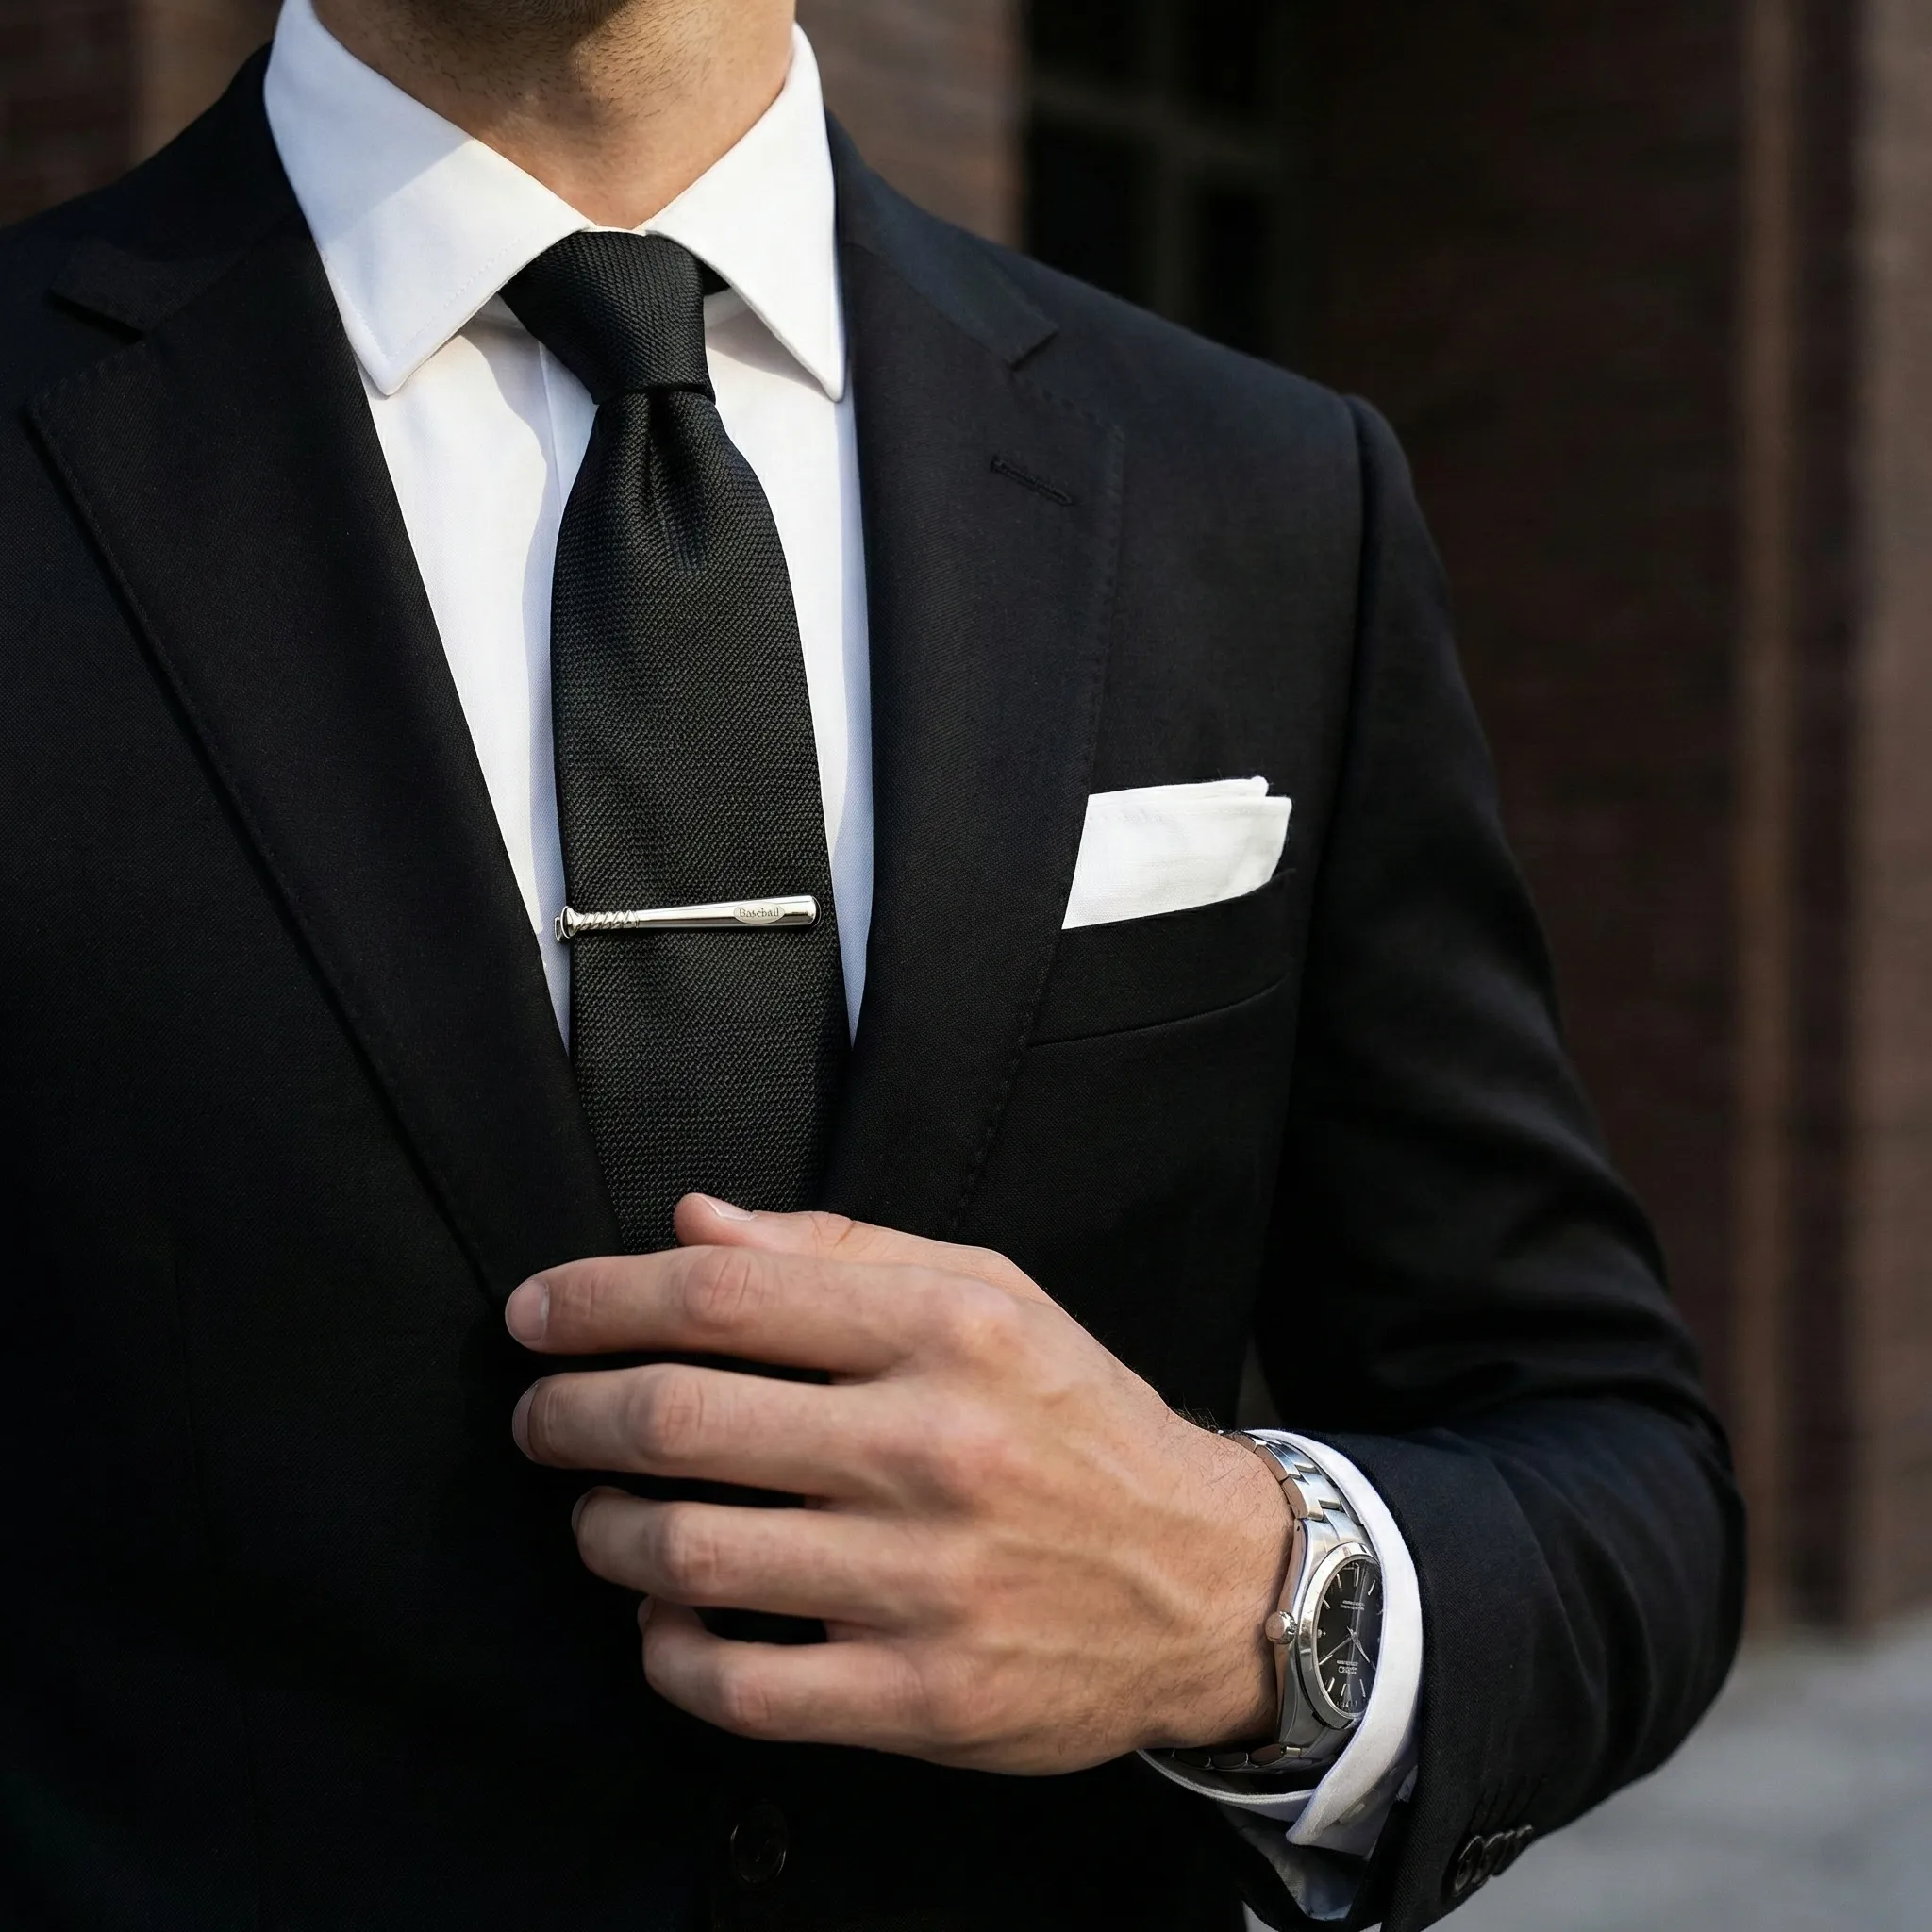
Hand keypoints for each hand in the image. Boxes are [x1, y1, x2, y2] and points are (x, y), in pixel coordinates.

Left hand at [504, 1197, 1288, 1772]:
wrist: (1206, 1579)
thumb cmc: (1080, 1424)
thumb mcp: (991, 1295)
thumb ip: (839, 1249)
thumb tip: (693, 1223)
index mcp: (944, 1330)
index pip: (722, 1295)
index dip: (600, 1298)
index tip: (538, 1312)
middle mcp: (932, 1446)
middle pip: (679, 1419)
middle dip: (568, 1414)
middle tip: (542, 1417)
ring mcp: (925, 1578)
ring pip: (687, 1554)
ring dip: (604, 1532)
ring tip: (602, 1515)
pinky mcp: (922, 1693)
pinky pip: (735, 1685)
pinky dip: (665, 1651)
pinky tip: (665, 1617)